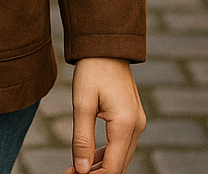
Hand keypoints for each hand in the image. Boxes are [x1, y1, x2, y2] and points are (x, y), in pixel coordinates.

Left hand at [65, 57, 145, 173]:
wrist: (106, 45)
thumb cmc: (92, 70)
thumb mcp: (81, 103)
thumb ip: (82, 139)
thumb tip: (81, 170)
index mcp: (125, 124)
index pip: (113, 168)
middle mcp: (137, 126)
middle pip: (119, 165)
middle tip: (70, 173)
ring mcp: (137, 122)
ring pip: (121, 157)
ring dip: (101, 166)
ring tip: (76, 169)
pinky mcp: (133, 117)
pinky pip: (121, 144)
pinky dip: (107, 154)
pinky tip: (89, 159)